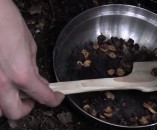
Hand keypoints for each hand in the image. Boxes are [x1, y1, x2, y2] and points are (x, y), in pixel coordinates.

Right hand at [0, 0, 63, 119]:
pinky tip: (3, 81)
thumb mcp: (29, 47)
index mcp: (22, 74)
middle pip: (16, 112)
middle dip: (27, 108)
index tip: (57, 97)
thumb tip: (36, 79)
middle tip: (31, 99)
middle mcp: (2, 84)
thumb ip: (33, 68)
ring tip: (14, 92)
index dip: (54, 99)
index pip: (43, 96)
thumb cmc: (7, 23)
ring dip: (8, 103)